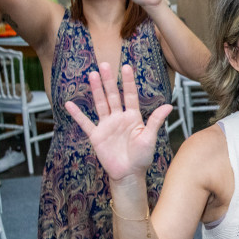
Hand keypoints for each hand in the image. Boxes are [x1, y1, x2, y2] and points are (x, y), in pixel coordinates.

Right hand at [65, 63, 171, 181]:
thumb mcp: (150, 138)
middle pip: (113, 95)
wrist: (128, 174)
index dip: (128, 82)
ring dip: (96, 90)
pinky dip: (77, 114)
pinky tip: (69, 104)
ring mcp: (107, 126)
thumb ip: (156, 121)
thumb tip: (169, 105)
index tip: (127, 67)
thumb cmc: (142, 157)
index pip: (130, 95)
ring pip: (100, 104)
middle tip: (104, 65)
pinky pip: (85, 123)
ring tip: (91, 75)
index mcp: (133, 117)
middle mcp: (119, 118)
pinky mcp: (96, 136)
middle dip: (109, 80)